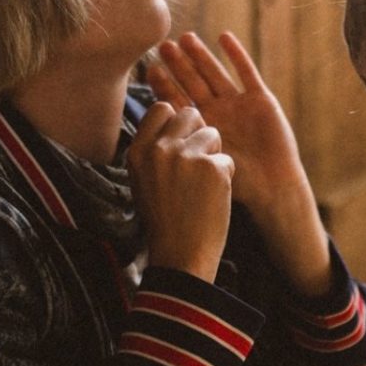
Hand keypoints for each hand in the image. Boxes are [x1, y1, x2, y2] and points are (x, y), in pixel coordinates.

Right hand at [125, 102, 233, 283]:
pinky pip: (226, 160)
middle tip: (196, 164)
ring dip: (213, 156)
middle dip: (198, 133)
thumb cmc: (164, 219)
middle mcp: (160, 149)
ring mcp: (186, 156)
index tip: (180, 141)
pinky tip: (212, 198)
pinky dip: (225, 178)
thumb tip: (170, 115)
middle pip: (190, 115)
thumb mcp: (143, 179)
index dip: (176, 122)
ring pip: (212, 134)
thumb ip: (154, 149)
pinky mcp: (213, 168)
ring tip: (202, 185)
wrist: (180, 256)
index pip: (161, 109)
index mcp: (138, 151)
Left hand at [148, 33, 330, 295]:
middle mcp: (218, 113)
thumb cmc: (239, 184)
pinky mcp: (260, 99)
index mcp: (201, 128)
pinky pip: (247, 73)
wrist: (273, 188)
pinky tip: (223, 38)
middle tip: (164, 46)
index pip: (178, 102)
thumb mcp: (204, 164)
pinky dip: (236, 55)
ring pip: (216, 74)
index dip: (165, 86)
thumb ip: (186, 147)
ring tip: (186, 38)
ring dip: (201, 56)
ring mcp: (239, 104)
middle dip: (179, 65)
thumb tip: (153, 136)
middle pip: (194, 82)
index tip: (150, 69)